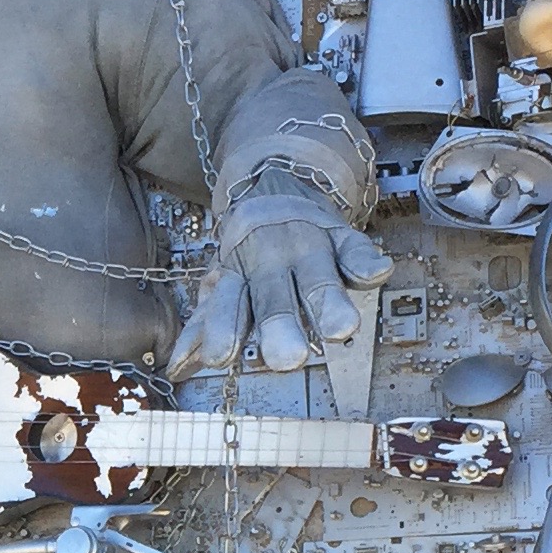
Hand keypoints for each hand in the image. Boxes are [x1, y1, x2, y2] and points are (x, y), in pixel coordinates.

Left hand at [170, 66, 390, 377]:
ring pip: (317, 277)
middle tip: (287, 358)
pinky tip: (376, 273)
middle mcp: (270, 261)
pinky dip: (365, 260)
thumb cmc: (250, 252)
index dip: (223, 329)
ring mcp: (309, 247)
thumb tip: (175, 369)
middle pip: (274, 296)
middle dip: (278, 324)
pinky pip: (355, 248)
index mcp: (237, 274)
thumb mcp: (224, 283)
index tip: (218, 358)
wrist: (275, 182)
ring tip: (340, 329)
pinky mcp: (342, 236)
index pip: (228, 304)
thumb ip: (205, 326)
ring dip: (328, 303)